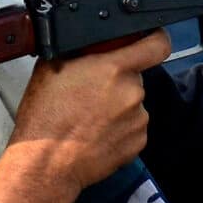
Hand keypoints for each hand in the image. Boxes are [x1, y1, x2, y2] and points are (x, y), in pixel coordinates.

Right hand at [0, 30, 171, 202]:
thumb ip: (82, 51)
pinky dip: (120, 129)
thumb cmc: (45, 117)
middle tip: (92, 93)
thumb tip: (91, 43)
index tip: (151, 40)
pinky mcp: (138, 142)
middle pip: (135, 77)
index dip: (156, 39)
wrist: (46, 163)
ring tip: (90, 118)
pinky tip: (97, 134)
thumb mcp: (52, 67)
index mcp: (114, 68)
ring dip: (118, 107)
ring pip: (133, 103)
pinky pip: (133, 127)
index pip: (157, 45)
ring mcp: (138, 119)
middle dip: (118, 81)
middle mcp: (132, 92)